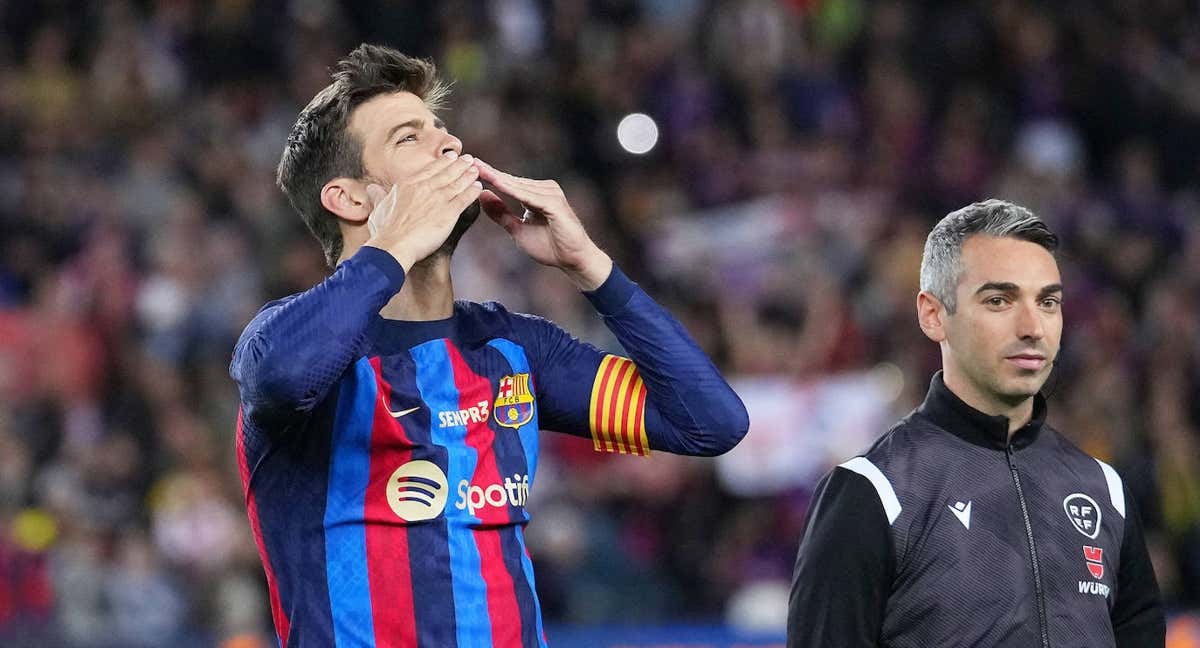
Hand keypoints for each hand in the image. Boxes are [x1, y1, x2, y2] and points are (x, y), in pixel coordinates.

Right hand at [363, 153, 481, 271]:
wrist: (394, 246)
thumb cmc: (385, 231)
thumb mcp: (379, 209)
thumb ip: (379, 196)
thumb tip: (371, 188)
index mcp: (409, 185)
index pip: (430, 170)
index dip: (443, 163)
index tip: (451, 157)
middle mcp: (425, 188)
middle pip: (447, 172)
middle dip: (460, 165)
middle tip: (469, 159)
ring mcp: (438, 199)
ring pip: (457, 183)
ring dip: (468, 175)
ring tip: (476, 170)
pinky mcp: (449, 212)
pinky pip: (464, 198)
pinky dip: (473, 192)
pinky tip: (478, 187)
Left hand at [473, 158, 611, 290]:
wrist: (573, 259)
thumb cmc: (550, 246)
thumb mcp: (518, 230)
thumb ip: (501, 214)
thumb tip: (482, 195)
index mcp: (534, 195)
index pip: (508, 183)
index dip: (489, 175)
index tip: (470, 167)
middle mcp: (544, 189)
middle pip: (511, 179)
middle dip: (490, 172)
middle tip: (469, 161)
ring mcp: (550, 194)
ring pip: (518, 185)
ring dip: (498, 178)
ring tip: (478, 170)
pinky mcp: (554, 203)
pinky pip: (528, 195)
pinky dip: (512, 190)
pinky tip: (496, 184)